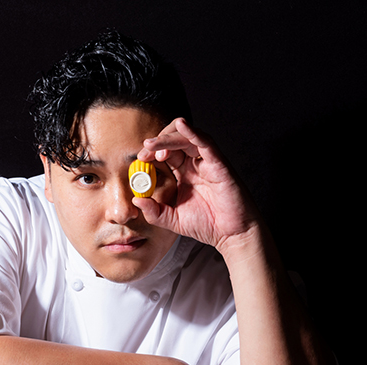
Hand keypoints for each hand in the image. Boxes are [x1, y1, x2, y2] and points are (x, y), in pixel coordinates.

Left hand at [135, 118, 260, 249]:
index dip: (151, 152)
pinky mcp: (219, 165)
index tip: (140, 159)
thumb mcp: (172, 220)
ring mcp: (208, 163)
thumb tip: (136, 200)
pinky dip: (193, 133)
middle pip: (175, 140)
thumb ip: (154, 212)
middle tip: (145, 151)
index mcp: (185, 173)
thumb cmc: (208, 225)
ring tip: (153, 145)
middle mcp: (196, 164)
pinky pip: (206, 143)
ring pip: (188, 138)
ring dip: (168, 137)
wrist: (231, 235)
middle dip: (158, 141)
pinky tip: (181, 126)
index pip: (166, 153)